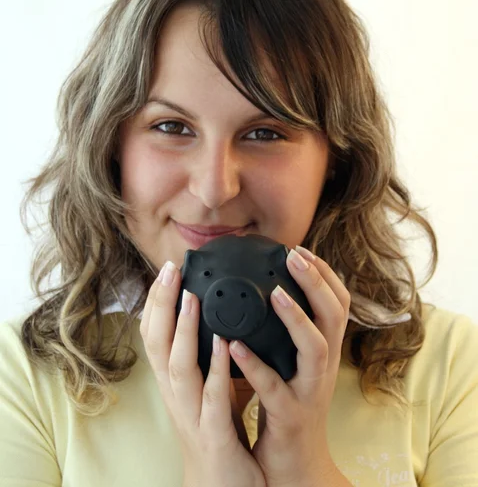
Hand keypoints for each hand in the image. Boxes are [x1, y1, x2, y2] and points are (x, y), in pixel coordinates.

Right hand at [140, 261, 265, 486]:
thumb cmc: (217, 432)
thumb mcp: (207, 388)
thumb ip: (207, 356)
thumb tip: (217, 317)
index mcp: (175, 383)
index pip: (155, 337)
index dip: (156, 303)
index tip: (166, 270)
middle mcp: (176, 396)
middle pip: (157, 345)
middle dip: (161, 306)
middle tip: (169, 269)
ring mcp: (192, 415)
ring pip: (178, 368)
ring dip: (182, 331)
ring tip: (191, 297)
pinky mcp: (214, 435)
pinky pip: (213, 398)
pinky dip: (215, 369)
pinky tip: (224, 344)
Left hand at [228, 246, 350, 486]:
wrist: (297, 466)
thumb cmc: (289, 407)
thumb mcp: (296, 365)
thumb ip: (290, 334)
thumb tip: (271, 293)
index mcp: (323, 351)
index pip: (338, 303)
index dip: (324, 274)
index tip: (300, 249)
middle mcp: (323, 366)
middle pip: (334, 315)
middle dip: (316, 281)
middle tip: (294, 255)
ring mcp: (309, 391)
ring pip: (314, 348)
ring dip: (295, 316)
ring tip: (274, 292)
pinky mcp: (289, 415)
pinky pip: (274, 388)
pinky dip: (255, 365)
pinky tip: (234, 346)